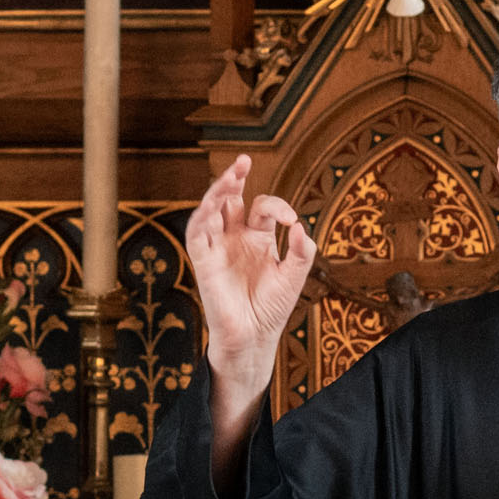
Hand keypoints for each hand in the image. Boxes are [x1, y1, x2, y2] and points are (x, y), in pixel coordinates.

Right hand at [186, 152, 315, 414]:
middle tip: (243, 161)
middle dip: (234, 179)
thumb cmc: (271, 308)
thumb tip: (299, 226)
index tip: (290, 220)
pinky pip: (197, 233)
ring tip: (230, 177)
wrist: (254, 337)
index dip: (277, 207)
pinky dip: (203, 216)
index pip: (262, 208)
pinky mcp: (203, 260)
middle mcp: (235, 237)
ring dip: (217, 192)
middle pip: (230, 199)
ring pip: (211, 210)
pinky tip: (213, 204)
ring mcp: (218, 247)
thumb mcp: (294, 275)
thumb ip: (302, 250)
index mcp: (257, 238)